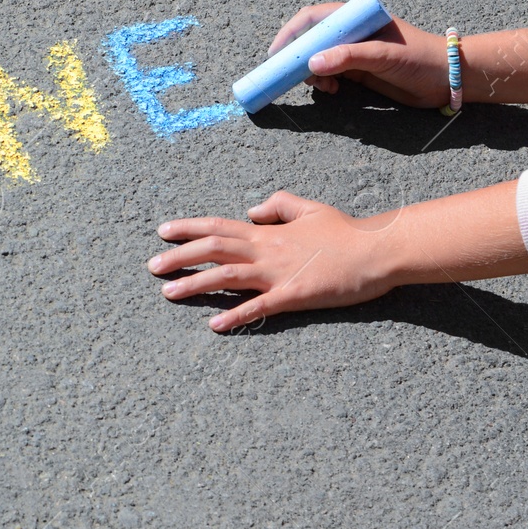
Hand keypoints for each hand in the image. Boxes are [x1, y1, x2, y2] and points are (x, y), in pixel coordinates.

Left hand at [149, 191, 397, 331]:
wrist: (376, 250)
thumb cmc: (345, 231)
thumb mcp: (308, 207)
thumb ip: (277, 205)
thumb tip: (250, 211)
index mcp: (266, 232)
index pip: (218, 227)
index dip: (188, 228)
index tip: (162, 232)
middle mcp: (265, 251)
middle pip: (212, 250)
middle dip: (179, 258)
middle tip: (151, 267)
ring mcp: (277, 274)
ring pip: (226, 276)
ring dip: (195, 284)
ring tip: (168, 292)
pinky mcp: (294, 296)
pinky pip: (258, 307)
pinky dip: (235, 315)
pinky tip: (214, 324)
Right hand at [269, 3, 449, 107]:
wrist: (450, 79)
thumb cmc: (420, 58)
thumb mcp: (383, 56)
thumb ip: (347, 57)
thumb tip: (311, 64)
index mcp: (356, 18)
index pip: (312, 18)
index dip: (291, 34)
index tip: (277, 54)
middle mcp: (352, 32)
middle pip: (311, 40)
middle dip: (299, 58)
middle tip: (293, 76)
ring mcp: (355, 52)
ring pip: (318, 59)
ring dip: (312, 73)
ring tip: (321, 87)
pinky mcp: (360, 71)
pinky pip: (331, 74)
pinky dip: (325, 82)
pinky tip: (332, 90)